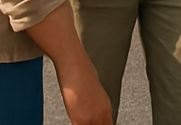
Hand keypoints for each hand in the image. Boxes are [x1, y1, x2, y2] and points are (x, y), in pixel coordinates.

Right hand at [27, 1, 111, 124]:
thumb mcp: (92, 88)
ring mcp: (91, 117)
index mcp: (106, 105)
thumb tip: (90, 105)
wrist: (74, 61)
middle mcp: (102, 113)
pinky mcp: (79, 119)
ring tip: (80, 120)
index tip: (96, 124)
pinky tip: (75, 121)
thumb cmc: (80, 70)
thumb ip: (94, 102)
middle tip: (86, 122)